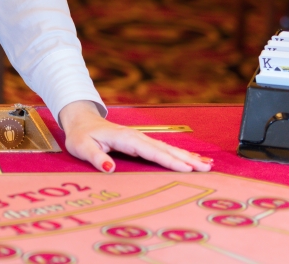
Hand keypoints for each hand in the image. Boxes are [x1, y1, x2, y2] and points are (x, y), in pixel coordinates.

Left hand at [57, 100, 212, 173]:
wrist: (81, 121)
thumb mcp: (82, 146)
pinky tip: (192, 159)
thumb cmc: (81, 136)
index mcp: (124, 138)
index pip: (150, 151)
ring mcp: (140, 138)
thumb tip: (109, 168)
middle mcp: (136, 137)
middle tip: (207, 168)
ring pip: (167, 148)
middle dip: (186, 159)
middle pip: (165, 149)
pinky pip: (163, 149)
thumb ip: (95, 157)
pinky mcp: (141, 142)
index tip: (186, 168)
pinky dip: (179, 154)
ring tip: (207, 164)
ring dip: (187, 157)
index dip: (168, 160)